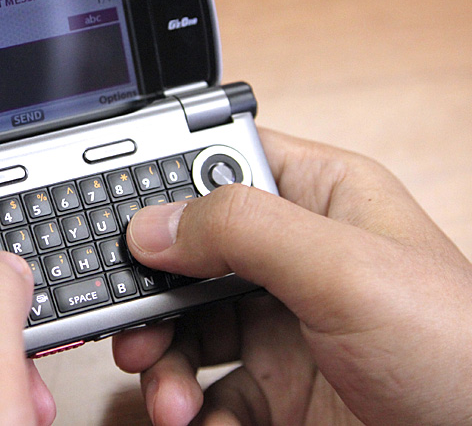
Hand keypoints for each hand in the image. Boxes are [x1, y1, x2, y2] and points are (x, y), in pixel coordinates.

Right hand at [113, 129, 471, 424]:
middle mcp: (297, 258)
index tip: (127, 227)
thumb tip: (154, 223)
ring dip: (166, 363)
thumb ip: (246, 231)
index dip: (168, 189)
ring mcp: (286, 325)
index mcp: (320, 200)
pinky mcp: (283, 388)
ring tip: (168, 398)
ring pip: (191, 330)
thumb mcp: (346, 272)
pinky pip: (214, 393)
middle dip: (154, 296)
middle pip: (192, 258)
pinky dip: (194, 410)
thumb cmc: (461, 350)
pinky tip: (200, 422)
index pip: (221, 167)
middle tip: (132, 327)